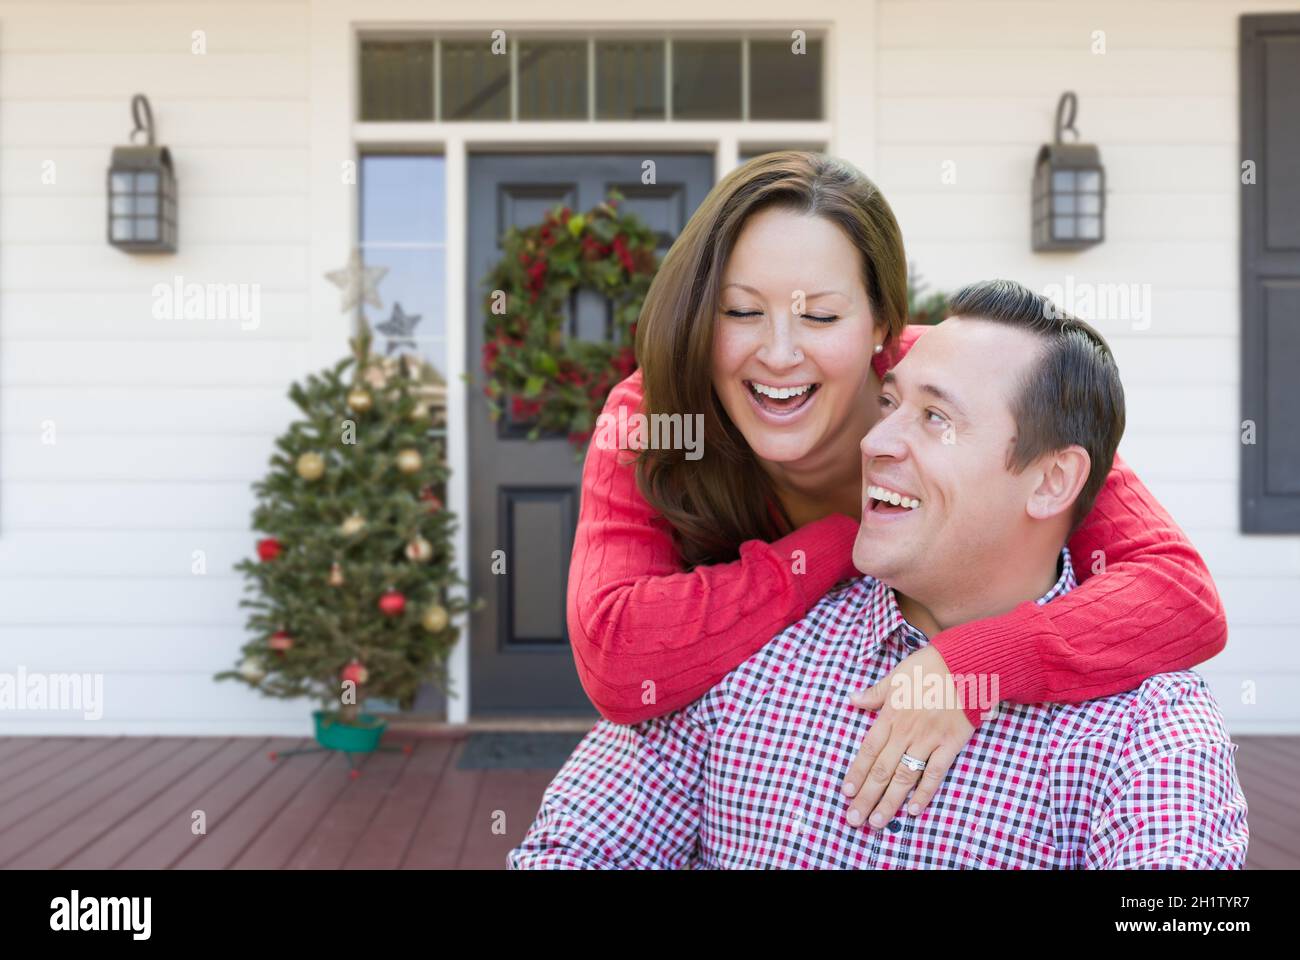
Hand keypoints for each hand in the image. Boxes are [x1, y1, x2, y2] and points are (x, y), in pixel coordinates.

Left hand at [840, 644, 975, 828]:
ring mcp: (929, 740)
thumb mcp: (896, 675)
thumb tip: (852, 700)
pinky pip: (935, 773)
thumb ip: (875, 693)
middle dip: (867, 797)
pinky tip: (912, 810)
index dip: (857, 772)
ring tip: (877, 822)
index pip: (869, 750)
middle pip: (882, 770)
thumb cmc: (930, 666)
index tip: (846, 793)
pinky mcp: (950, 744)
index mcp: (891, 715)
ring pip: (904, 776)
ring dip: (889, 801)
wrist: (967, 664)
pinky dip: (924, 792)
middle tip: (854, 820)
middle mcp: (906, 731)